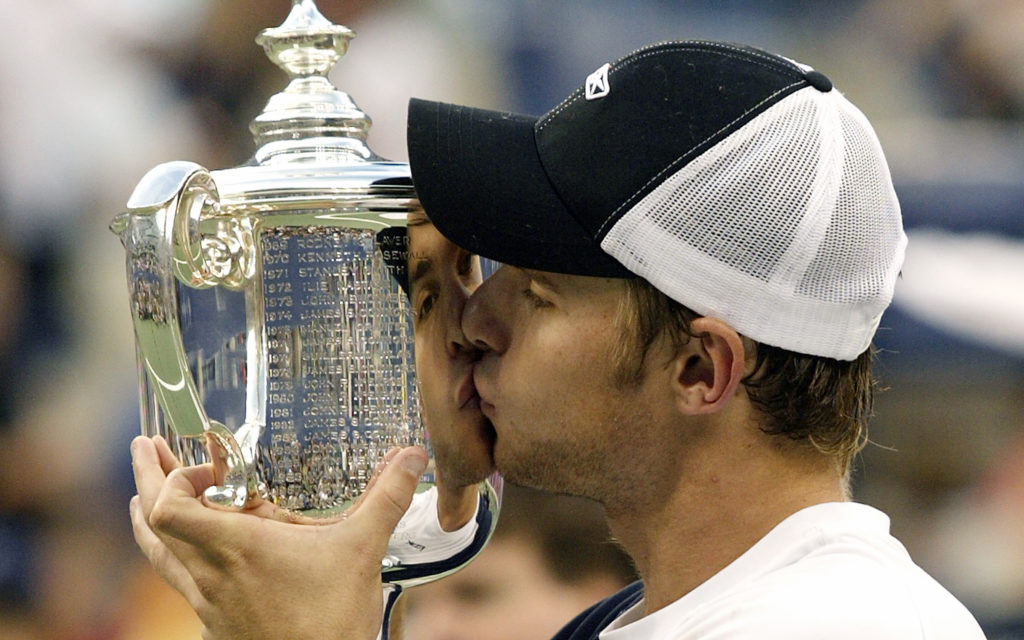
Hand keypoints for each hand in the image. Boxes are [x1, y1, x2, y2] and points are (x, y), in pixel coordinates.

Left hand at [130, 435, 427, 639]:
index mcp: (237, 548)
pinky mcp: (216, 624)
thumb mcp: (364, 548)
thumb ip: (386, 497)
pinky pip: (182, 584)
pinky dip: (174, 557)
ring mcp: (209, 603)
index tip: (205, 464)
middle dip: (146, 479)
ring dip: (148, 519)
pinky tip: (193, 556)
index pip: (168, 508)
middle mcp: (211, 574)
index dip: (172, 478)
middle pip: (151, 523)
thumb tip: (413, 455)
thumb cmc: (334, 619)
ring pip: (160, 557)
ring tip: (140, 496)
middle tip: (145, 447)